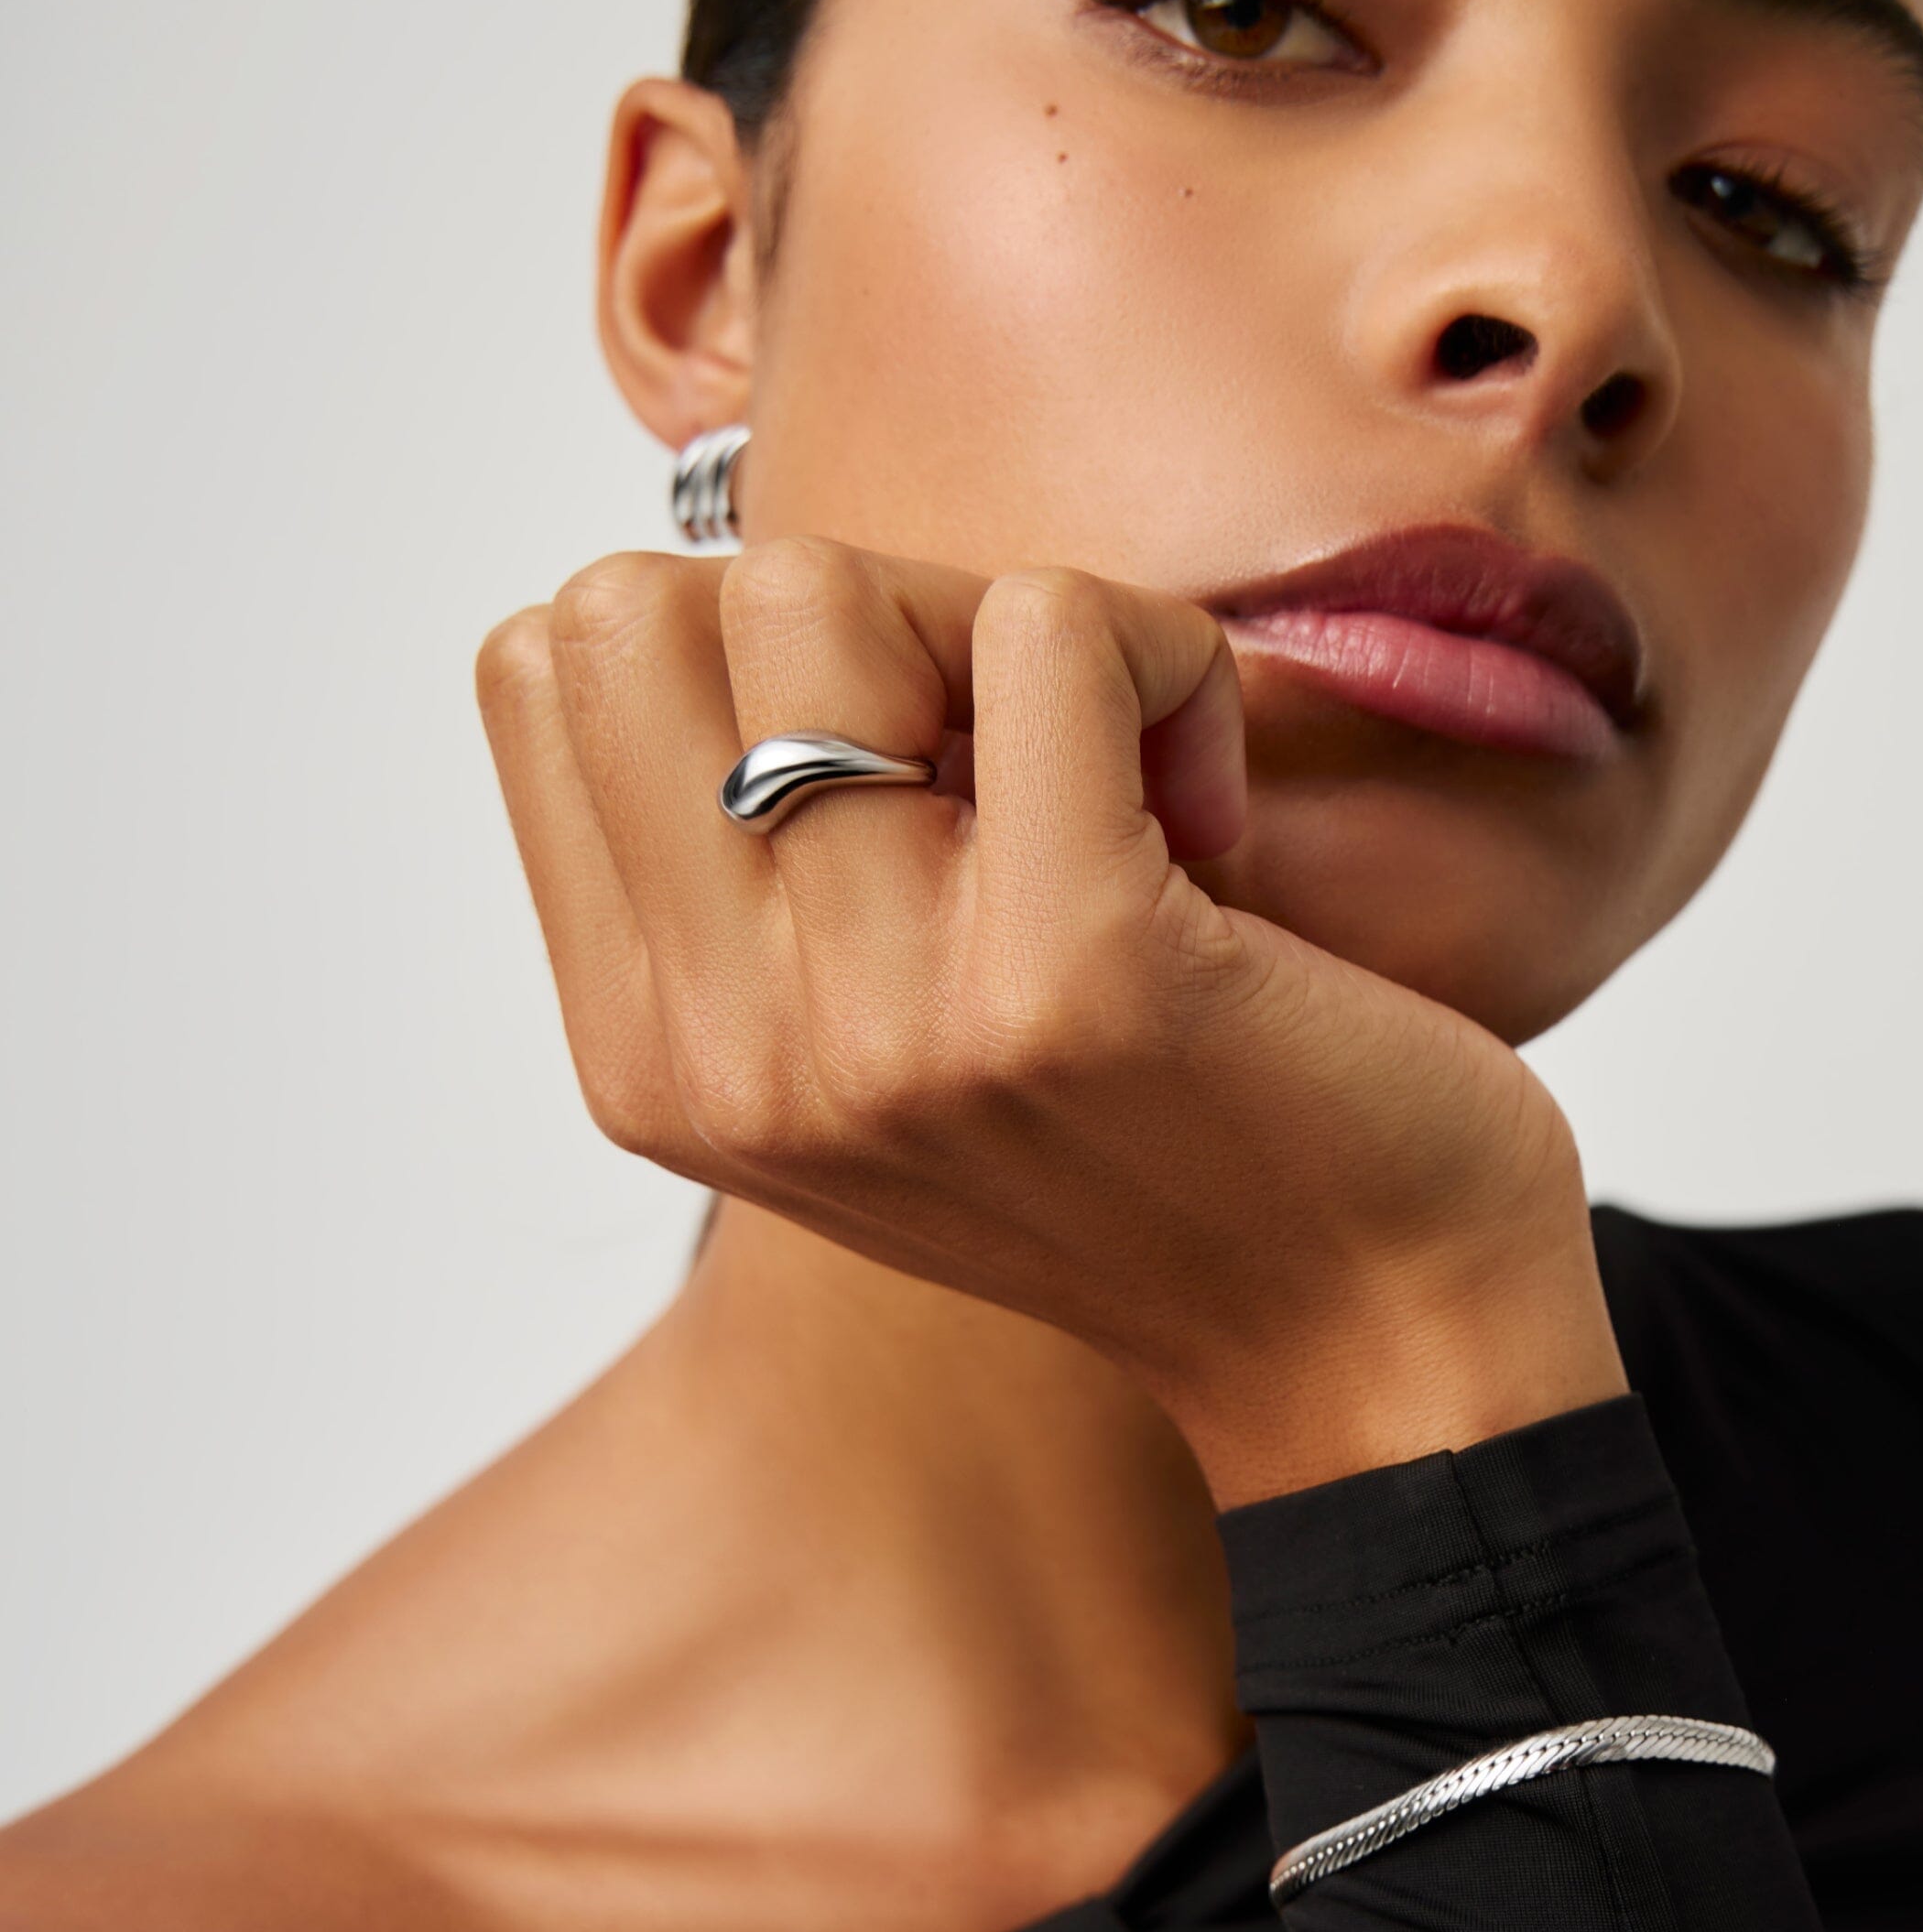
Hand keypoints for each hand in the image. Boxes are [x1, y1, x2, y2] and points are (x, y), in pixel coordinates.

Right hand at [476, 540, 1624, 1503]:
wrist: (1370, 1341)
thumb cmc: (1154, 1139)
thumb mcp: (873, 1032)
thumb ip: (752, 865)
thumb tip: (735, 597)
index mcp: (650, 1050)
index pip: (543, 662)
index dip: (735, 641)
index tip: (892, 760)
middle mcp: (726, 1053)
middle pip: (640, 606)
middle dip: (842, 609)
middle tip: (998, 747)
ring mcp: (882, 1020)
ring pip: (817, 590)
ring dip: (1003, 624)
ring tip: (1111, 779)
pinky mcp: (1074, 971)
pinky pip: (1050, 624)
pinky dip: (1165, 656)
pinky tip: (1209, 801)